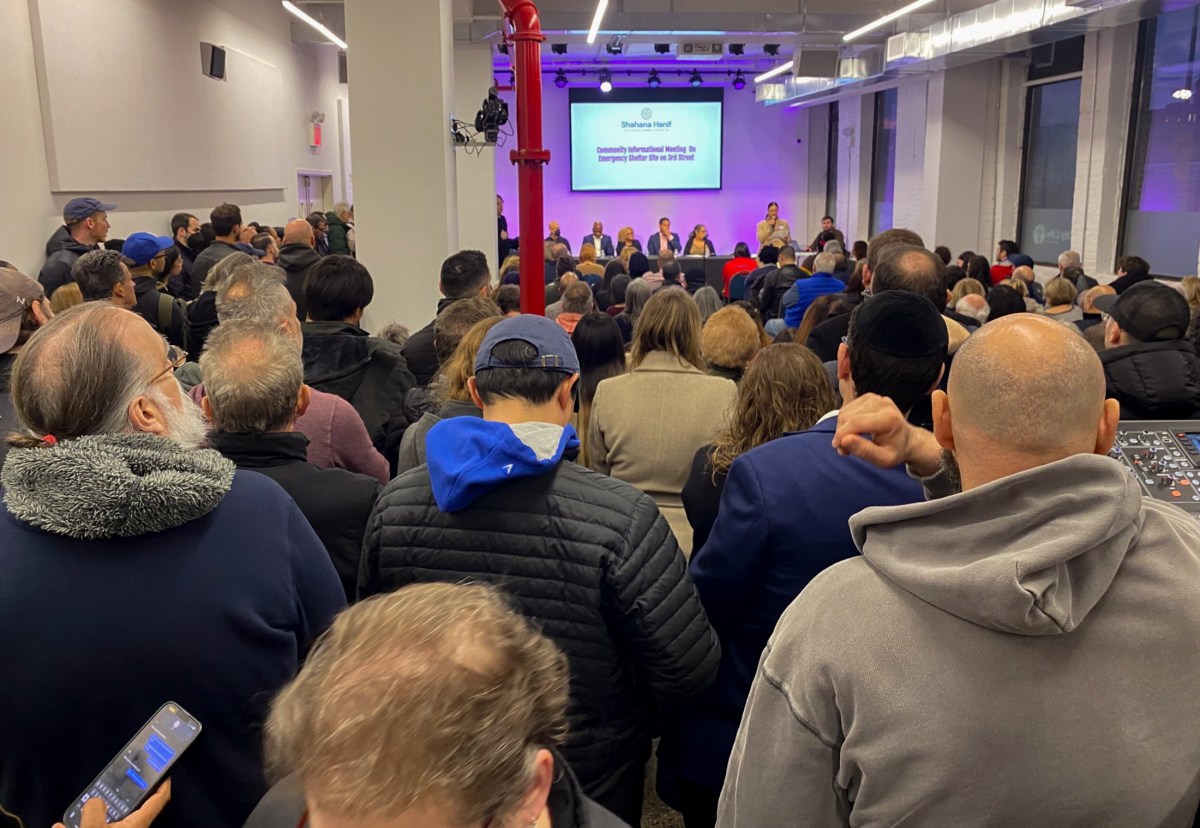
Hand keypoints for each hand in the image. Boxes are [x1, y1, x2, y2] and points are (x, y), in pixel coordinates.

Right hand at [55, 780, 170, 827]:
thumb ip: (94, 811)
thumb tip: (95, 803)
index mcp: (136, 825)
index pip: (158, 801)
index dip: (162, 785)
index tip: (163, 772)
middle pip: (128, 810)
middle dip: (117, 798)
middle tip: (108, 785)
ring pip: (103, 823)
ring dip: (90, 815)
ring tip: (78, 807)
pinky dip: (76, 827)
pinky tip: (59, 826)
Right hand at [832, 394, 941, 475]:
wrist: (907, 439)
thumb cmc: (895, 451)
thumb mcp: (883, 459)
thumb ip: (864, 451)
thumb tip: (844, 440)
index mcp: (888, 419)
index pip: (855, 422)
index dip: (841, 435)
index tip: (838, 448)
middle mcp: (882, 403)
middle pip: (848, 416)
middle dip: (841, 433)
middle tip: (845, 449)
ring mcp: (875, 398)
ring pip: (845, 411)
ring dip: (842, 427)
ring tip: (849, 442)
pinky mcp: (869, 397)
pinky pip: (848, 408)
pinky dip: (845, 421)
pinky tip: (852, 431)